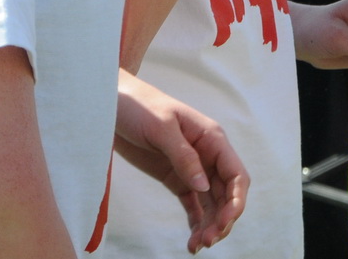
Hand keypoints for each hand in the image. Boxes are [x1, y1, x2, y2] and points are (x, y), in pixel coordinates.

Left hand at [114, 72, 249, 253]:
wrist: (111, 103)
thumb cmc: (139, 106)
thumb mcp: (161, 128)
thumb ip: (183, 156)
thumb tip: (203, 186)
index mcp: (211, 139)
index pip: (236, 174)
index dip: (236, 200)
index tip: (224, 222)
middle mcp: (207, 155)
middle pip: (227, 193)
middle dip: (222, 219)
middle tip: (208, 241)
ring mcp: (192, 168)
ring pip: (212, 203)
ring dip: (210, 225)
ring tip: (197, 246)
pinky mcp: (175, 178)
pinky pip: (193, 204)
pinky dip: (196, 222)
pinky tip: (192, 240)